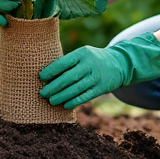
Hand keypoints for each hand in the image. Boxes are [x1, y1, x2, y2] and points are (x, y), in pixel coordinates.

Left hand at [39, 31, 159, 108]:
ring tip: (51, 101)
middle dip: (54, 86)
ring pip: (76, 89)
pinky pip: (86, 96)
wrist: (119, 63)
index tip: (41, 77)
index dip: (51, 70)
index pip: (64, 62)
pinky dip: (74, 101)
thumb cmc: (92, 59)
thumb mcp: (82, 54)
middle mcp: (90, 65)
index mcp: (82, 53)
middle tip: (42, 93)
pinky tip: (65, 105)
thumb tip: (47, 76)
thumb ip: (68, 63)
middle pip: (69, 77)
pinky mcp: (101, 88)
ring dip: (62, 96)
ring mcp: (96, 77)